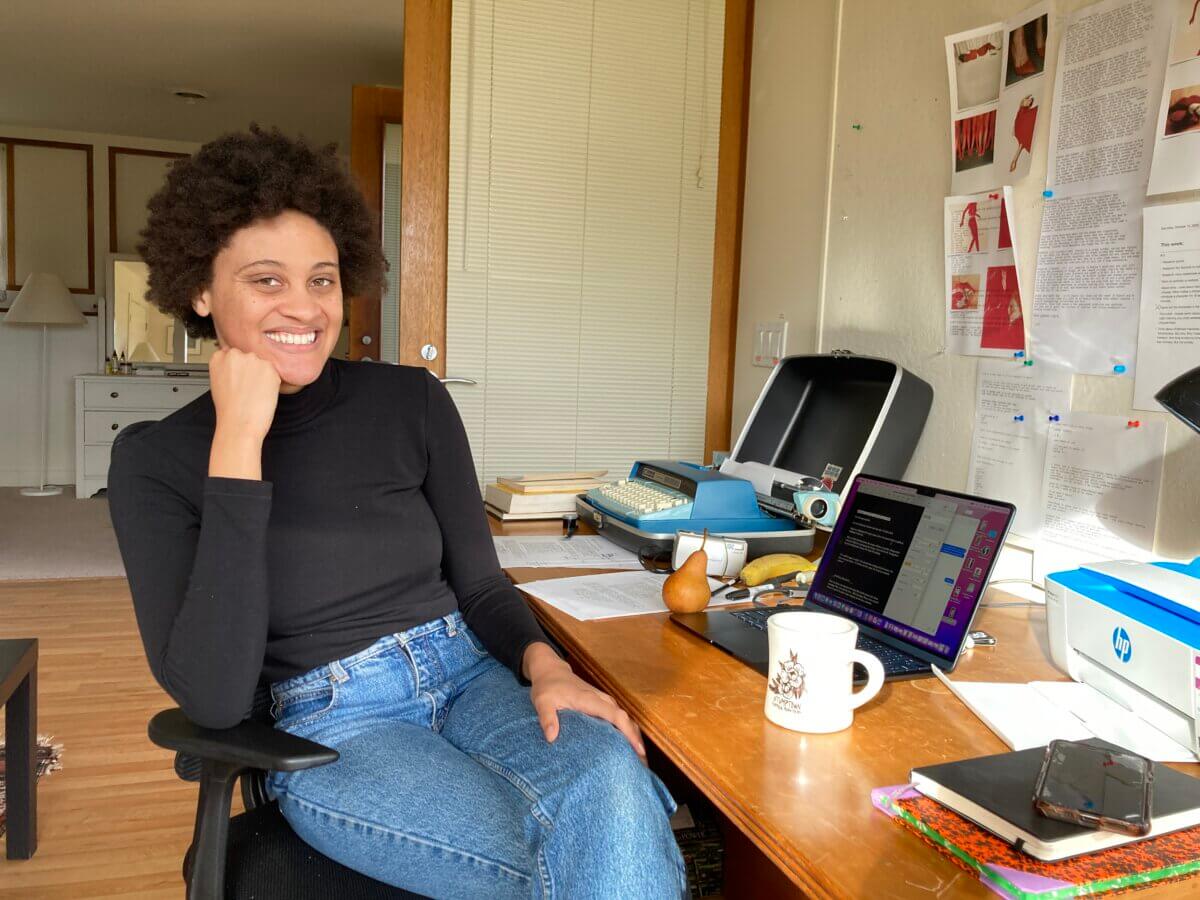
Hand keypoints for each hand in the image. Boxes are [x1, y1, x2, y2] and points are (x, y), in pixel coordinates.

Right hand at [209, 347, 280, 441]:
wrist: (239, 423)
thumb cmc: (229, 409)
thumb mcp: (218, 382)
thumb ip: (227, 369)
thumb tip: (237, 366)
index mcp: (219, 357)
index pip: (233, 354)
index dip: (239, 368)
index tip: (239, 377)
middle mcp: (235, 355)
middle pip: (249, 357)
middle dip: (251, 370)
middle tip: (248, 387)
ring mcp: (253, 360)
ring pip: (263, 364)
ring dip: (263, 375)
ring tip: (254, 393)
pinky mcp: (269, 368)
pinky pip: (274, 373)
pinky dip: (273, 383)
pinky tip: (263, 394)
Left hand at [523, 642, 645, 760]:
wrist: (551, 670)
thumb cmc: (547, 687)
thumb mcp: (542, 701)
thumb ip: (547, 718)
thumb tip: (552, 738)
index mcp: (590, 699)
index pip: (616, 715)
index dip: (628, 732)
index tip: (638, 750)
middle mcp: (601, 699)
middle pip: (626, 719)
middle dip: (636, 739)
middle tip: (642, 764)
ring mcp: (603, 700)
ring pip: (625, 718)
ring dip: (633, 735)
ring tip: (638, 760)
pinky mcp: (602, 703)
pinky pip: (618, 717)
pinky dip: (626, 730)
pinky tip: (626, 746)